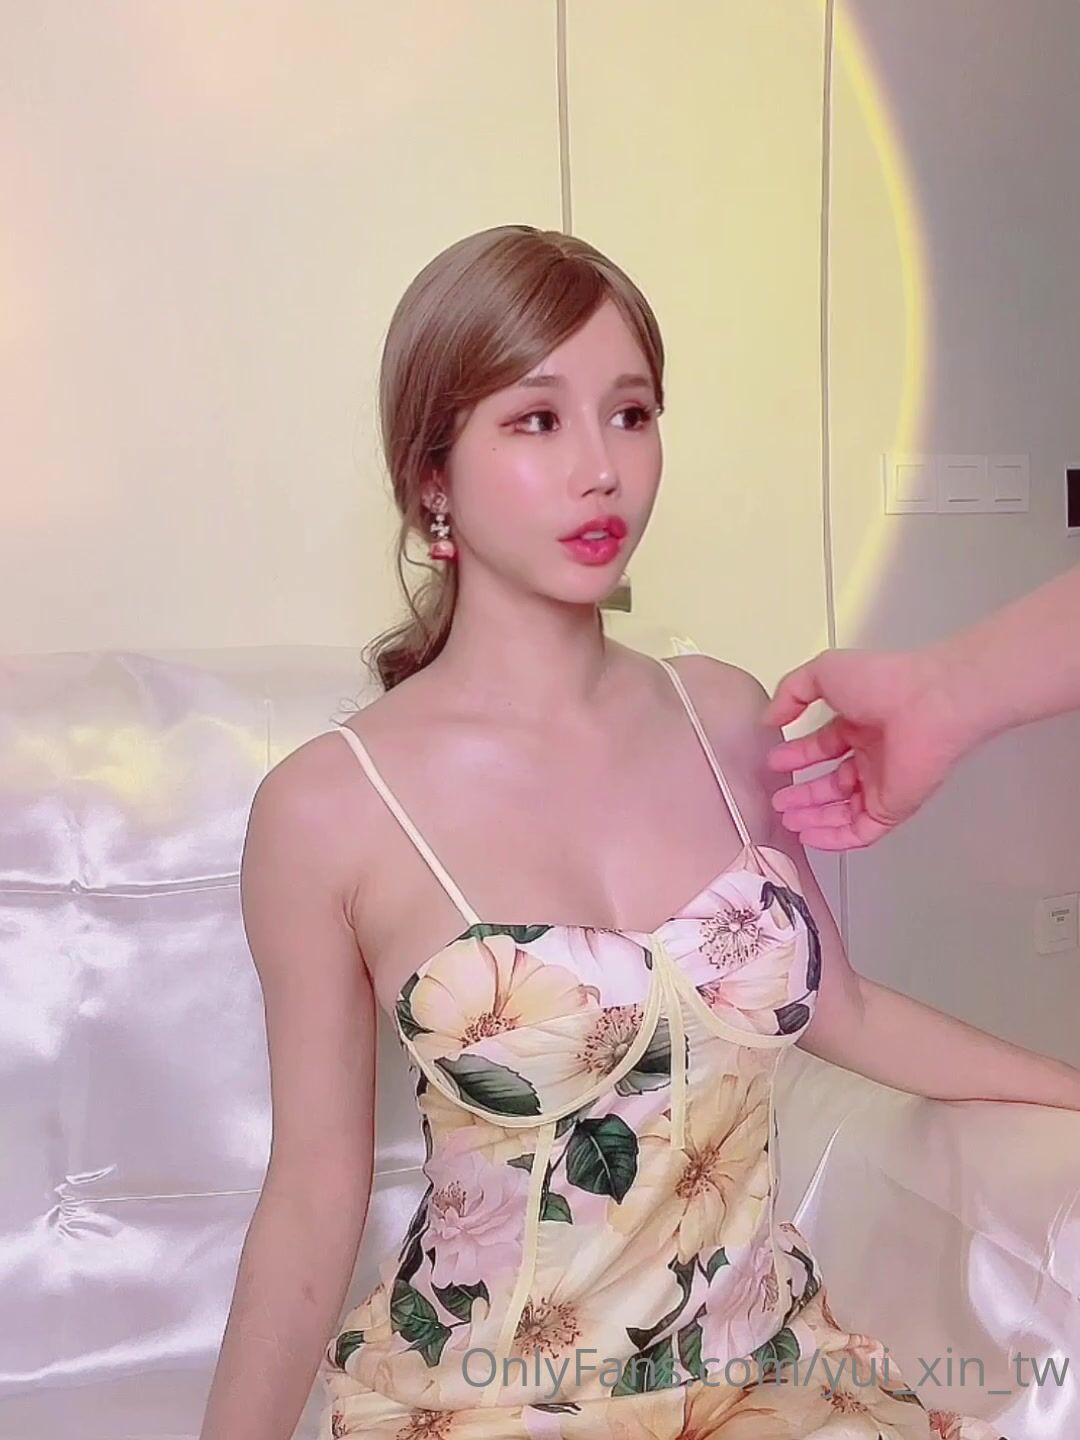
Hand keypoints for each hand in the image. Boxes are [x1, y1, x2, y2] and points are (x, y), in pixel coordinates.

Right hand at [761, 647, 968, 850]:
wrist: (928, 704)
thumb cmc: (884, 682)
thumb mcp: (823, 672)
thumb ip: (790, 693)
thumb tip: (770, 718)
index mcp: (859, 722)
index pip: (824, 746)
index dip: (797, 757)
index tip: (774, 763)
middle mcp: (873, 754)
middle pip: (832, 783)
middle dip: (803, 794)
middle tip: (779, 800)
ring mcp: (884, 782)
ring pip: (844, 810)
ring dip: (814, 818)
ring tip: (787, 821)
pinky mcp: (893, 807)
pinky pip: (861, 831)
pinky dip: (834, 839)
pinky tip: (810, 838)